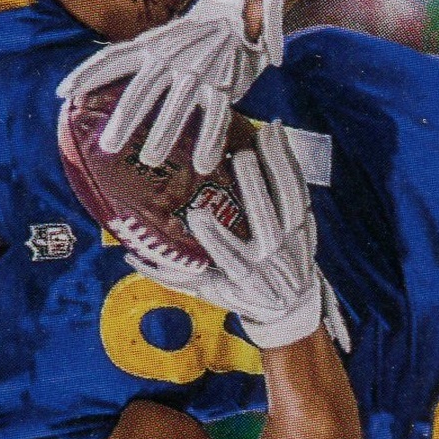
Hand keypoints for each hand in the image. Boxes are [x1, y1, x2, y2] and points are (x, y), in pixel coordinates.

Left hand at [57, 0, 288, 177]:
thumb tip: (89, 91)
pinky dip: (209, 140)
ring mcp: (198, 71)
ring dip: (165, 132)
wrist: (236, 8)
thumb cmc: (189, 39)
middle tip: (108, 146)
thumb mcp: (157, 43)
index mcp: (149, 46)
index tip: (63, 94)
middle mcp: (170, 57)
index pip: (112, 58)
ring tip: (151, 159)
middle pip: (143, 89)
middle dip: (125, 118)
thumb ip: (132, 62)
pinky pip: (217, 116)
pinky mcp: (225, 84)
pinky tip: (202, 164)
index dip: (87, 74)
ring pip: (178, 104)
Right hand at [115, 120, 348, 352]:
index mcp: (245, 281)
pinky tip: (275, 135)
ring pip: (289, 203)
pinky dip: (289, 162)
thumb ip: (170, 274)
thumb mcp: (205, 291)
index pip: (230, 260)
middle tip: (240, 159)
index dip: (216, 238)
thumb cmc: (236, 293)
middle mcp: (273, 263)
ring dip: (277, 167)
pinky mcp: (307, 225)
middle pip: (268, 227)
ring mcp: (295, 244)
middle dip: (256, 192)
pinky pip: (300, 191)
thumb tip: (130, 253)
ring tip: (262, 133)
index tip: (196, 215)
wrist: (290, 305)